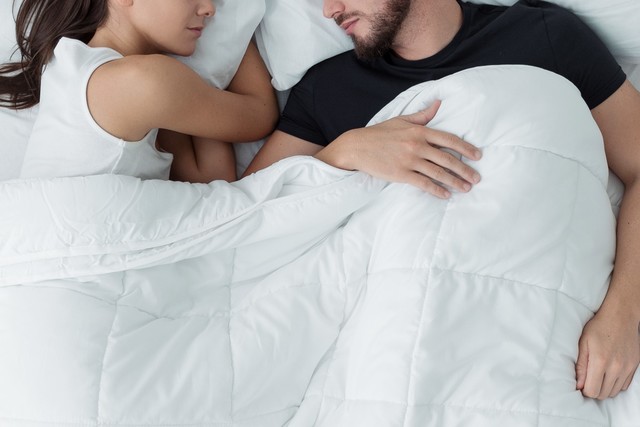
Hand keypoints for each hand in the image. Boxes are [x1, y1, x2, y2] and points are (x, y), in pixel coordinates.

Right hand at [317, 101, 481, 198]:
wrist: (357, 146)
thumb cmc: (379, 133)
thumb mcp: (401, 120)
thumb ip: (423, 115)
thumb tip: (439, 103)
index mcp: (419, 131)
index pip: (449, 139)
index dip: (466, 148)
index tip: (478, 156)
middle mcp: (417, 145)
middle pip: (447, 158)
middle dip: (465, 169)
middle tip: (477, 178)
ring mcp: (409, 160)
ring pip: (438, 172)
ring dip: (455, 181)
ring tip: (466, 188)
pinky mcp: (401, 174)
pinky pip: (423, 183)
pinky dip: (436, 190)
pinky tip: (445, 194)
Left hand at [576, 307, 639, 399]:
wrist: (621, 317)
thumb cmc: (598, 327)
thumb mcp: (583, 343)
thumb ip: (580, 366)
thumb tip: (579, 385)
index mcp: (600, 361)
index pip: (592, 391)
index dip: (584, 390)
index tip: (582, 383)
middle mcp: (616, 367)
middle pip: (603, 394)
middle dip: (594, 390)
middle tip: (588, 380)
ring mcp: (627, 368)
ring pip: (614, 392)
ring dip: (605, 388)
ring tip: (598, 376)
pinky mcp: (634, 366)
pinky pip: (625, 385)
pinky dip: (616, 384)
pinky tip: (609, 374)